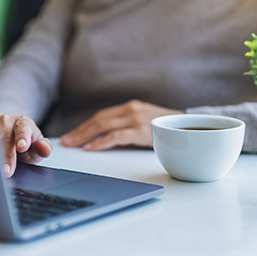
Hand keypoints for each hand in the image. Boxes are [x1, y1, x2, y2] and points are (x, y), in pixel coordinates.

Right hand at [0, 114, 51, 176]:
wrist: (16, 147)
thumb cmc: (28, 146)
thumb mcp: (39, 149)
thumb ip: (44, 148)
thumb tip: (43, 146)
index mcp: (23, 123)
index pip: (22, 129)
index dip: (22, 138)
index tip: (22, 147)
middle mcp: (6, 122)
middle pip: (5, 138)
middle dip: (6, 155)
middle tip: (7, 170)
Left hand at [60, 99, 183, 150]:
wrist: (191, 127)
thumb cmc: (167, 128)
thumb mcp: (146, 122)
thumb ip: (128, 126)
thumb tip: (106, 139)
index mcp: (130, 107)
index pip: (101, 116)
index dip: (84, 126)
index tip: (72, 135)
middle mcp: (130, 109)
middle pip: (98, 120)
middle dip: (79, 131)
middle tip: (65, 141)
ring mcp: (135, 119)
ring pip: (102, 126)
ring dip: (84, 136)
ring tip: (72, 144)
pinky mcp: (140, 130)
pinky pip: (115, 136)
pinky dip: (100, 142)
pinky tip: (90, 148)